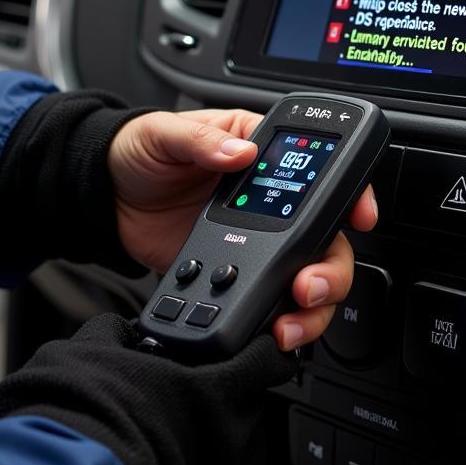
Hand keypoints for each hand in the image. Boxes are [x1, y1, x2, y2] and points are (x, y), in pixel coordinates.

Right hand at [0, 313, 298, 464]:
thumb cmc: (78, 420)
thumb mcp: (93, 350)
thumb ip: (119, 333)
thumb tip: (120, 330)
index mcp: (213, 390)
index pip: (267, 362)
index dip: (262, 350)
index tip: (255, 346)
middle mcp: (229, 437)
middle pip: (256, 402)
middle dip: (235, 390)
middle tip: (200, 383)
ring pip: (245, 442)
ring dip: (227, 428)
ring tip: (184, 421)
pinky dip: (213, 462)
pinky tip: (180, 453)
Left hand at [108, 108, 378, 349]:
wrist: (104, 198)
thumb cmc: (139, 150)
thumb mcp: (167, 133)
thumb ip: (202, 141)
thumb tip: (241, 151)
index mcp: (260, 156)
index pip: (321, 171)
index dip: (351, 194)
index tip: (361, 216)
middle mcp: (268, 203)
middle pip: (325, 238)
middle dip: (330, 268)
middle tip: (307, 284)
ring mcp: (254, 242)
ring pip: (305, 277)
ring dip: (310, 306)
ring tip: (288, 322)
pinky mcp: (232, 275)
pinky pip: (266, 302)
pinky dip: (274, 322)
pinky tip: (265, 331)